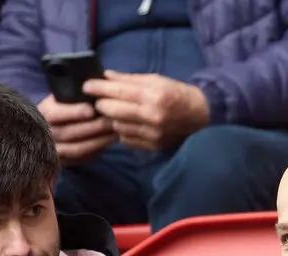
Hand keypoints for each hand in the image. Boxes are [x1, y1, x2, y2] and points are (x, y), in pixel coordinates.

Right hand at [36, 94, 115, 163]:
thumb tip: (99, 83)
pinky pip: (82, 159)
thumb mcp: (63, 96)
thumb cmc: (63, 107)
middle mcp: (46, 132)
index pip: (56, 113)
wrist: (51, 127)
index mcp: (44, 112)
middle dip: (93, 128)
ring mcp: (54, 149)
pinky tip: (109, 142)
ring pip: (77, 148)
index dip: (74, 112)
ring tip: (116, 133)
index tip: (91, 110)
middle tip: (112, 121)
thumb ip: (75, 92)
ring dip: (99, 141)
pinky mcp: (64, 161)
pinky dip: (97, 151)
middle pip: (69, 133)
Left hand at [84, 71, 208, 150]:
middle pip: (112, 111)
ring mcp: (151, 134)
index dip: (98, 88)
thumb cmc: (177, 93)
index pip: (117, 92)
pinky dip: (122, 131)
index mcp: (153, 96)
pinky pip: (126, 139)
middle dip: (102, 104)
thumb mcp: (155, 80)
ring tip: (115, 111)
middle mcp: (151, 116)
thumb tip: (105, 76)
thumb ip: (129, 80)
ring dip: (112, 119)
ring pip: (117, 127)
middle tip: (99, 100)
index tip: (86, 86)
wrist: (201, 116)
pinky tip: (127, 124)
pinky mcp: (152, 146)